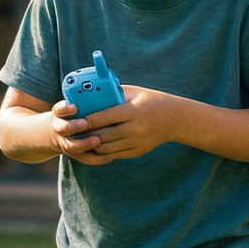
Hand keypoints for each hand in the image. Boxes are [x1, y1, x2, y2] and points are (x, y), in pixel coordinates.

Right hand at [46, 99, 107, 159]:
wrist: (56, 134)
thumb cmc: (73, 114)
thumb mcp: (72, 104)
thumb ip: (84, 98)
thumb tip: (108, 87)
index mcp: (59, 114)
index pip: (59, 110)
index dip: (65, 109)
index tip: (74, 107)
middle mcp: (60, 129)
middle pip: (63, 129)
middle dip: (74, 126)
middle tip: (85, 123)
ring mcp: (66, 143)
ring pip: (72, 146)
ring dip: (85, 143)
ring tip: (98, 140)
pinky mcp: (76, 154)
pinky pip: (86, 158)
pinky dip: (98, 158)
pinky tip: (111, 155)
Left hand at [61, 85, 177, 164]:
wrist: (175, 119)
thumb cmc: (151, 100)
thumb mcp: (134, 92)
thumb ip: (114, 93)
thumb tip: (92, 93)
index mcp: (133, 111)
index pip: (105, 117)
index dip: (88, 120)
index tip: (76, 119)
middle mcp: (135, 128)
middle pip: (104, 135)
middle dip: (86, 134)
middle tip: (74, 132)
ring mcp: (137, 142)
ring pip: (107, 147)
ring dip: (93, 144)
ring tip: (82, 139)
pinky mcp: (138, 151)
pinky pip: (115, 154)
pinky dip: (103, 151)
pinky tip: (95, 145)